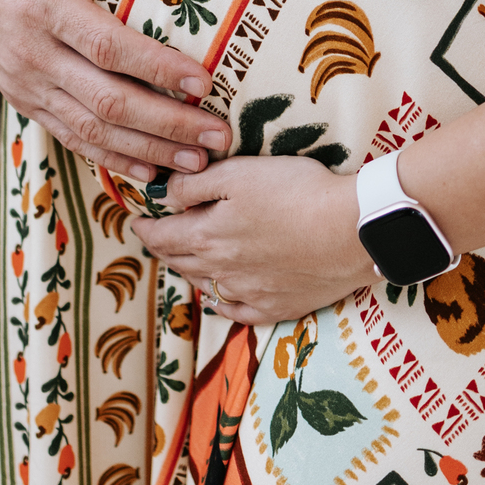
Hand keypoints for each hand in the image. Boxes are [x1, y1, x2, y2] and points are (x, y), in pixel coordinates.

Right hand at [0, 0, 230, 180]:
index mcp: (40, 7)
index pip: (108, 47)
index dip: (158, 68)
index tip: (203, 81)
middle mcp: (33, 55)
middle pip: (108, 102)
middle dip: (168, 124)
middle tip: (218, 135)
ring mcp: (26, 84)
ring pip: (93, 130)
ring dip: (149, 150)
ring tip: (198, 160)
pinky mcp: (25, 99)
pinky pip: (72, 138)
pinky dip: (112, 159)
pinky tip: (150, 171)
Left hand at [130, 156, 373, 324]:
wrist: (350, 231)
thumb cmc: (295, 191)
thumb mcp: (238, 173)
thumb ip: (195, 186)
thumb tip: (163, 197)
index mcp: (206, 236)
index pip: (161, 236)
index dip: (144, 227)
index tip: (134, 220)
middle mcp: (221, 271)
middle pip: (180, 262)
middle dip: (162, 248)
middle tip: (153, 237)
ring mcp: (249, 293)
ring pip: (205, 285)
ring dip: (187, 272)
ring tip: (181, 260)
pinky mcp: (277, 306)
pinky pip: (236, 311)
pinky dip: (220, 302)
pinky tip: (218, 296)